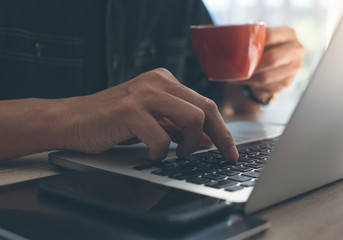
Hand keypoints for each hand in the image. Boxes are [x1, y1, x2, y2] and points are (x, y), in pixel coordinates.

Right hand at [63, 68, 237, 160]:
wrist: (73, 120)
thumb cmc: (112, 122)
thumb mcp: (152, 121)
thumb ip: (177, 127)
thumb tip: (207, 140)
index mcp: (165, 81)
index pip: (205, 103)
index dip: (222, 129)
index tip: (230, 149)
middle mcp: (158, 82)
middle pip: (206, 108)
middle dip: (220, 136)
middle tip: (222, 155)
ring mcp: (144, 94)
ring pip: (192, 118)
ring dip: (189, 143)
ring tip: (177, 153)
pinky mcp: (129, 111)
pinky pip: (161, 137)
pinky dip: (160, 152)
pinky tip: (149, 153)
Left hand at [238, 26, 304, 99]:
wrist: (274, 66)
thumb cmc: (264, 48)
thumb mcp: (261, 38)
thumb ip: (253, 35)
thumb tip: (236, 36)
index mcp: (288, 34)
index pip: (269, 36)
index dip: (252, 43)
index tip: (237, 48)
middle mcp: (296, 50)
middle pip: (271, 59)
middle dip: (251, 65)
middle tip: (236, 66)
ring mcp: (294, 67)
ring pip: (266, 76)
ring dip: (248, 78)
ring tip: (235, 76)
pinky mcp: (287, 82)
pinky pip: (266, 86)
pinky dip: (252, 85)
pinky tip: (244, 81)